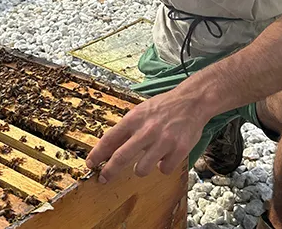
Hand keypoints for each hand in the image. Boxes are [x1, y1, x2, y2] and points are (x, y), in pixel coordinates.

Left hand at [85, 87, 208, 182]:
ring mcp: (163, 140)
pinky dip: (163, 165)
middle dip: (109, 171)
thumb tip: (108, 147)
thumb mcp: (141, 111)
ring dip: (141, 169)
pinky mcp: (179, 150)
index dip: (98, 153)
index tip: (90, 163)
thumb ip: (127, 128)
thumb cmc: (164, 107)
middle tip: (103, 178)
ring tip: (147, 158)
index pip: (110, 138)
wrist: (191, 101)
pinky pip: (164, 169)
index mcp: (135, 118)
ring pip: (142, 169)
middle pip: (121, 157)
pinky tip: (167, 154)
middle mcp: (147, 130)